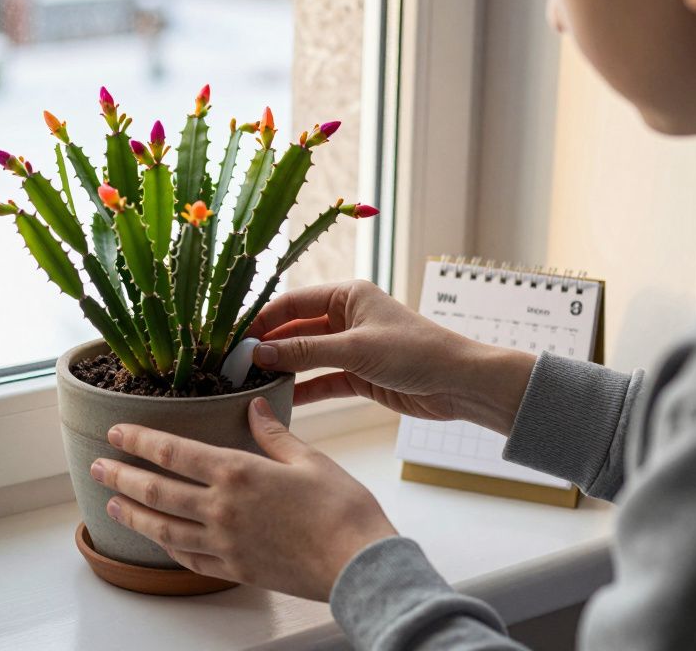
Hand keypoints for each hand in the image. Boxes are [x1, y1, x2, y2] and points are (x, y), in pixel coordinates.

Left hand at [92, 397, 396, 600]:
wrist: (358, 564)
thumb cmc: (341, 508)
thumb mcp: (309, 459)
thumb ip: (274, 434)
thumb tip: (255, 406)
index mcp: (238, 473)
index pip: (173, 452)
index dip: (139, 441)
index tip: (114, 432)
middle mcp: (222, 508)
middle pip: (157, 492)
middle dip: (122, 477)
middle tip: (97, 467)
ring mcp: (225, 543)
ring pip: (164, 529)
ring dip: (133, 515)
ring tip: (111, 504)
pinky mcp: (236, 569)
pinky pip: (190, 558)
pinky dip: (168, 548)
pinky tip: (158, 541)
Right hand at [246, 280, 535, 435]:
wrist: (460, 384)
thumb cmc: (416, 352)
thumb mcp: (355, 349)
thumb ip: (304, 352)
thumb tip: (259, 353)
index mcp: (348, 295)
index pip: (292, 302)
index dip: (262, 319)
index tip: (235, 339)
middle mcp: (347, 317)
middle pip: (295, 329)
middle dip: (268, 346)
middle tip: (236, 366)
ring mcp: (351, 347)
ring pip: (306, 356)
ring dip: (283, 369)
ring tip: (251, 384)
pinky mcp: (359, 375)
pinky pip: (322, 380)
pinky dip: (303, 389)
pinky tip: (280, 400)